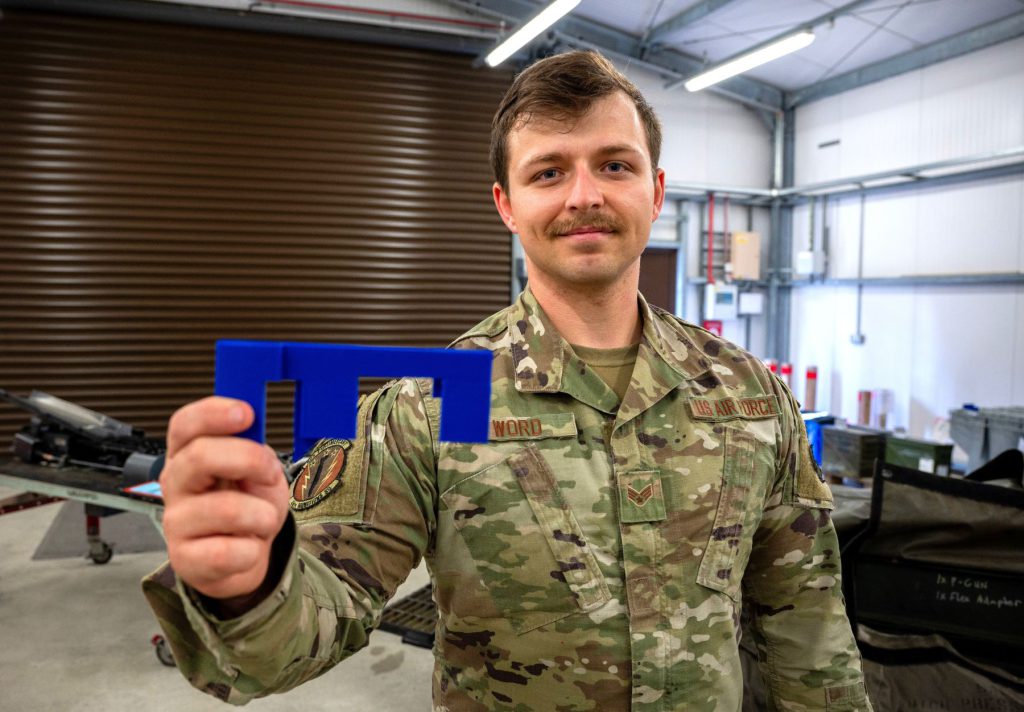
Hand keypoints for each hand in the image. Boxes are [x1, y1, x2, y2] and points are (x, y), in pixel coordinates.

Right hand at [160, 397, 288, 600]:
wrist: (243, 556)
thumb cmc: (248, 506)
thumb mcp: (258, 471)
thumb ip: (253, 449)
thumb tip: (252, 428)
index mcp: (188, 454)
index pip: (184, 424)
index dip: (213, 414)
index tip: (246, 413)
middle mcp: (175, 484)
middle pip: (199, 456)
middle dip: (249, 459)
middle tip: (269, 473)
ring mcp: (176, 522)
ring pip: (226, 509)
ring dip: (262, 515)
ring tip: (262, 520)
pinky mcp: (184, 558)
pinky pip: (229, 551)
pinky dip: (252, 550)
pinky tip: (247, 548)